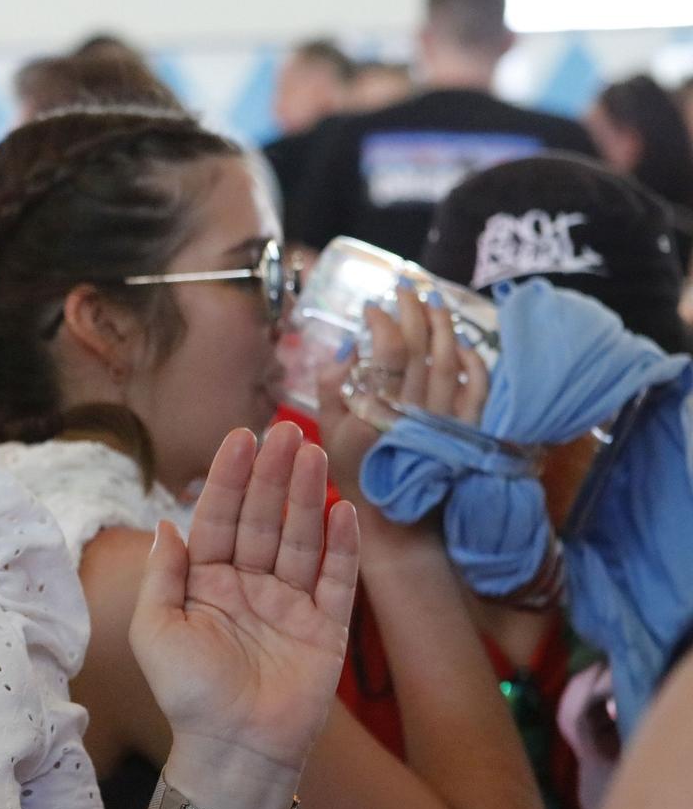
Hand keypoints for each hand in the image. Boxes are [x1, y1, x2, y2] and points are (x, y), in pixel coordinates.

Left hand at [131, 423, 360, 808]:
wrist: (233, 750)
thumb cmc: (186, 694)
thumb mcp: (154, 629)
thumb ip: (161, 574)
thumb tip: (165, 522)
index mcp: (206, 583)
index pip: (220, 518)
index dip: (230, 478)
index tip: (242, 437)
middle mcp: (250, 586)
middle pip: (264, 520)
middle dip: (273, 475)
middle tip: (287, 431)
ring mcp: (290, 606)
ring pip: (301, 539)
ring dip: (307, 497)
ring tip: (314, 454)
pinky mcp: (326, 630)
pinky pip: (337, 581)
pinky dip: (341, 546)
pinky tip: (342, 510)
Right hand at [319, 284, 490, 501]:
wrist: (398, 522)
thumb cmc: (357, 476)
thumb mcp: (329, 434)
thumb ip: (333, 390)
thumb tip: (349, 349)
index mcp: (380, 409)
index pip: (390, 351)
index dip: (383, 322)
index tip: (370, 308)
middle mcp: (418, 410)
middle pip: (423, 347)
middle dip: (414, 310)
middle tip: (405, 287)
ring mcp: (447, 419)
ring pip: (452, 361)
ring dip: (444, 326)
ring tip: (434, 301)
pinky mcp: (468, 431)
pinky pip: (479, 388)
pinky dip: (474, 362)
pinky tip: (462, 343)